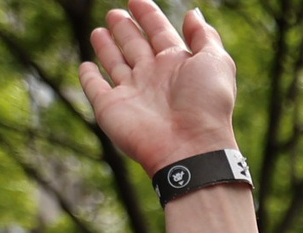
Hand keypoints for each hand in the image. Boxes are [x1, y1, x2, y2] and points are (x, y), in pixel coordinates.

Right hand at [79, 2, 239, 173]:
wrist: (190, 147)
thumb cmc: (207, 104)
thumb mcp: (216, 62)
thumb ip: (204, 37)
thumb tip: (193, 13)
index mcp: (177, 64)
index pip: (160, 32)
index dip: (149, 15)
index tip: (137, 0)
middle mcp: (153, 77)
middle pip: (135, 46)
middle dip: (125, 29)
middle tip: (115, 14)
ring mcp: (132, 93)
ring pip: (115, 64)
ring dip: (107, 48)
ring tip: (99, 31)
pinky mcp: (111, 108)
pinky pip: (96, 88)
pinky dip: (89, 77)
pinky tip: (86, 66)